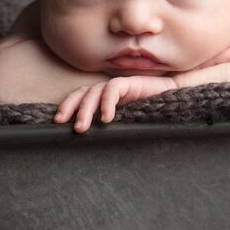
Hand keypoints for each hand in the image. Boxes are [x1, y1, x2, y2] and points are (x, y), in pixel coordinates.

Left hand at [54, 75, 176, 132]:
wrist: (172, 101)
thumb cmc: (148, 115)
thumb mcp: (124, 124)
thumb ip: (109, 128)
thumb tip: (90, 146)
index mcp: (102, 98)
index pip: (79, 97)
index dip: (67, 106)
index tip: (58, 122)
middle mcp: (107, 90)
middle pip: (82, 93)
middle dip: (71, 108)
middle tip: (64, 124)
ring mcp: (117, 85)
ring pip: (94, 91)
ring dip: (86, 109)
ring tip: (82, 127)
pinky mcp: (129, 83)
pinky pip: (113, 89)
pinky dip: (107, 103)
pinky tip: (106, 118)